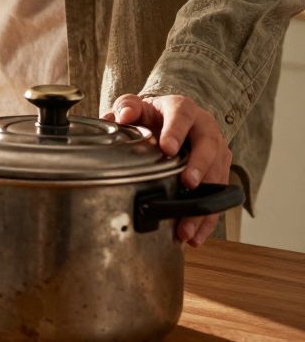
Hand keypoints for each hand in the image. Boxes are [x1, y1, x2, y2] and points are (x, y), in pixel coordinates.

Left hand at [104, 94, 231, 245]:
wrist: (169, 120)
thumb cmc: (151, 116)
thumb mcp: (136, 107)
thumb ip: (127, 108)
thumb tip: (122, 115)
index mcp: (182, 109)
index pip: (181, 116)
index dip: (176, 131)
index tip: (168, 149)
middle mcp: (204, 128)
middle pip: (208, 145)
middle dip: (200, 166)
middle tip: (189, 183)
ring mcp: (216, 149)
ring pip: (217, 174)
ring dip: (204, 200)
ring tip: (187, 225)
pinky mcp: (219, 169)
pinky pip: (218, 194)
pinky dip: (207, 217)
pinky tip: (195, 235)